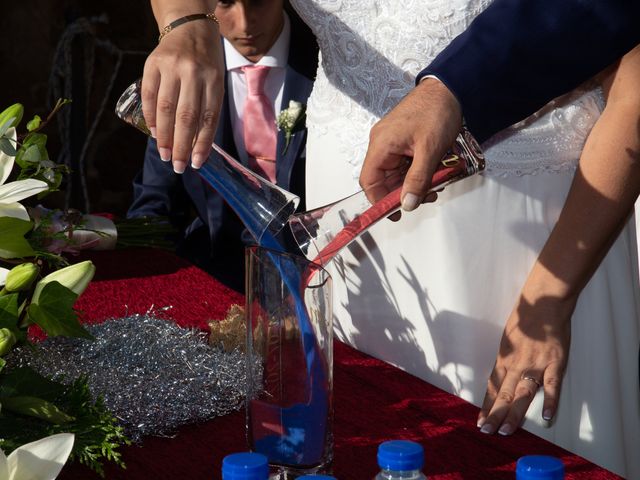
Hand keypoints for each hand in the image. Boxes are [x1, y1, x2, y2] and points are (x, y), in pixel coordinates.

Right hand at [141, 19, 224, 173]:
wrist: (190, 28)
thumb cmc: (207, 63)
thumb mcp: (216, 82)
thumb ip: (207, 108)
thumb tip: (197, 146)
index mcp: (214, 79)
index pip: (208, 118)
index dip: (202, 144)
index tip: (197, 164)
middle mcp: (193, 72)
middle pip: (186, 117)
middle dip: (181, 146)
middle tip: (178, 166)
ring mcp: (172, 67)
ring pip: (166, 109)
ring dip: (164, 136)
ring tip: (165, 154)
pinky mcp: (153, 63)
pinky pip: (149, 95)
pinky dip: (151, 117)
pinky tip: (153, 132)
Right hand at [360, 78, 461, 210]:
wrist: (449, 88)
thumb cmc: (436, 111)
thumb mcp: (429, 150)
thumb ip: (418, 180)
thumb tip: (407, 204)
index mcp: (381, 145)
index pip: (370, 181)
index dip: (379, 200)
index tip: (396, 213)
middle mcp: (382, 144)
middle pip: (384, 180)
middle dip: (404, 192)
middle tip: (425, 197)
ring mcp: (393, 143)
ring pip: (397, 174)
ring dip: (414, 183)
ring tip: (435, 185)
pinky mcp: (404, 142)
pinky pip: (406, 164)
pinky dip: (418, 172)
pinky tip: (434, 174)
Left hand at [477, 289, 573, 435]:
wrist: (543, 302)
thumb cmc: (525, 319)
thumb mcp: (508, 339)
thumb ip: (507, 359)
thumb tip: (501, 376)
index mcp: (504, 359)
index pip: (492, 387)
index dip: (486, 405)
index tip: (479, 422)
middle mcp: (516, 364)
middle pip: (503, 394)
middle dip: (494, 414)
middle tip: (487, 432)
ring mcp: (536, 365)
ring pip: (523, 393)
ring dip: (514, 413)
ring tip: (507, 430)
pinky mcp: (555, 362)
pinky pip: (552, 385)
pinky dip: (550, 401)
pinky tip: (548, 417)